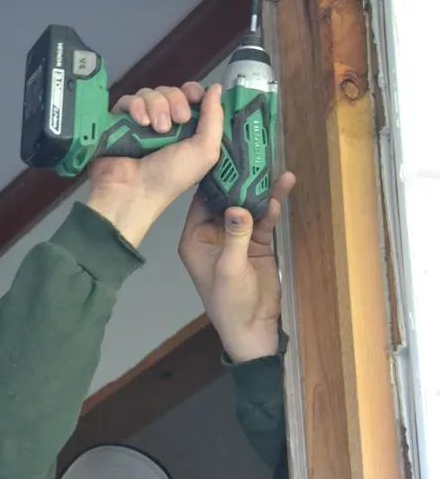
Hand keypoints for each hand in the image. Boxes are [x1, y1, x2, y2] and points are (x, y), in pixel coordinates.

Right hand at [87, 83, 222, 246]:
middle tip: (176, 122)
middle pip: (170, 91)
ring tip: (155, 129)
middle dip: (175, 102)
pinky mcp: (119, 121)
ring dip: (156, 106)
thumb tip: (217, 87)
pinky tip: (139, 122)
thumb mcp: (205, 152)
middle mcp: (164, 123)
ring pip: (149, 93)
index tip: (194, 97)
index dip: (193, 91)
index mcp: (186, 130)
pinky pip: (127, 100)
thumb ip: (215, 118)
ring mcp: (140, 122)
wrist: (132, 191)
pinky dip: (134, 106)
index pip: (190, 96)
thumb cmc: (171, 177)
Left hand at [178, 173, 295, 362]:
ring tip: (272, 165)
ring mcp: (236, 237)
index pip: (199, 201)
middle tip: (250, 150)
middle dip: (238, 178)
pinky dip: (273, 204)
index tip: (224, 154)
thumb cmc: (230, 304)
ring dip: (259, 189)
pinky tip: (283, 187)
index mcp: (194, 239)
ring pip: (247, 205)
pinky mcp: (256, 242)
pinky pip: (264, 218)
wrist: (254, 328)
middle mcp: (212, 234)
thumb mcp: (230, 269)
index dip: (211, 178)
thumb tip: (238, 206)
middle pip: (225, 198)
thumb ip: (235, 236)